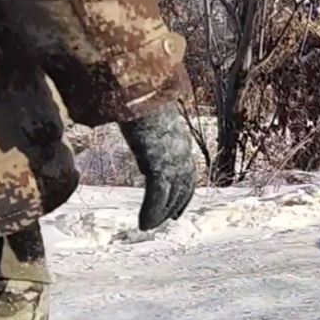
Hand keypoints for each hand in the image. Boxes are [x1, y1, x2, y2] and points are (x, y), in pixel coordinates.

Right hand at [119, 99, 196, 231]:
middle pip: (183, 186)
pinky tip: (143, 224)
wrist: (142, 91)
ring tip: (150, 227)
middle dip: (177, 204)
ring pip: (170, 196)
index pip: (187, 169)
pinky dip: (151, 212)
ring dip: (161, 213)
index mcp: (179, 139)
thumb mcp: (147, 111)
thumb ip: (145, 120)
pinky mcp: (158, 165)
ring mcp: (171, 160)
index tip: (181, 198)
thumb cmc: (140, 97)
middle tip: (170, 220)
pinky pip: (156, 196)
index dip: (184, 187)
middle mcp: (181, 152)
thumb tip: (132, 113)